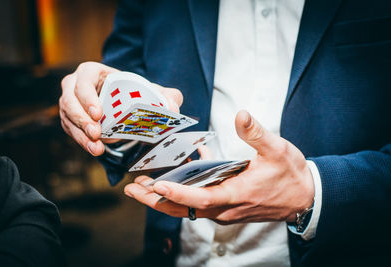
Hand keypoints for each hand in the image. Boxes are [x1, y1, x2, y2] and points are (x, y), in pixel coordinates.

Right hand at [59, 62, 182, 155]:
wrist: (126, 106)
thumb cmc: (136, 94)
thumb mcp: (154, 93)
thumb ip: (168, 96)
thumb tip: (174, 107)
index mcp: (92, 71)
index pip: (83, 80)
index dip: (87, 96)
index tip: (99, 114)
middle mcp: (75, 84)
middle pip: (69, 100)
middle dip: (81, 119)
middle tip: (97, 134)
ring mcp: (70, 102)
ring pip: (67, 118)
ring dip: (80, 135)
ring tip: (96, 149)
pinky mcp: (70, 118)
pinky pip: (70, 130)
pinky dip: (81, 141)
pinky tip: (94, 149)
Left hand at [124, 110, 314, 223]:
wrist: (304, 198)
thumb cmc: (291, 176)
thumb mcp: (278, 150)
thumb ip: (256, 133)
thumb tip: (240, 114)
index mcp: (236, 194)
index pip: (201, 198)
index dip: (177, 193)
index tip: (154, 185)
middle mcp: (226, 207)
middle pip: (185, 209)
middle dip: (156, 201)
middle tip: (131, 190)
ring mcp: (225, 210)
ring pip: (188, 209)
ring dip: (164, 199)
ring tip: (141, 187)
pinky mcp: (226, 206)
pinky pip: (199, 202)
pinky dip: (182, 193)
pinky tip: (176, 173)